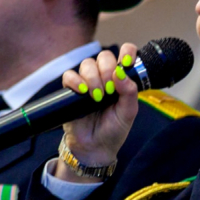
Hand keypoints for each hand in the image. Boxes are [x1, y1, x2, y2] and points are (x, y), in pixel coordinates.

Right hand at [53, 44, 139, 183]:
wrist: (95, 147)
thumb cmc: (114, 129)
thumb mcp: (129, 112)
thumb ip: (130, 92)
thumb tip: (121, 73)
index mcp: (121, 79)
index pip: (125, 53)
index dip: (127, 52)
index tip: (127, 62)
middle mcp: (105, 76)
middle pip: (104, 56)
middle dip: (107, 70)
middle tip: (109, 90)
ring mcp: (87, 82)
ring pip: (87, 64)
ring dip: (93, 78)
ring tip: (97, 97)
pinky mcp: (71, 90)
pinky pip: (69, 75)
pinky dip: (76, 81)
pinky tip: (83, 92)